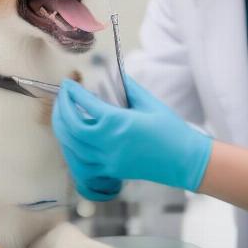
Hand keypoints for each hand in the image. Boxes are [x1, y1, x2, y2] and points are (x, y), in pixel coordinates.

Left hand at [52, 75, 212, 193]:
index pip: (85, 104)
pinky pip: (81, 166)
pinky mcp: (111, 172)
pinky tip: (71, 143)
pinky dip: (72, 154)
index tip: (68, 83)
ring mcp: (108, 161)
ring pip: (72, 148)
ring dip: (62, 130)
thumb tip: (113, 75)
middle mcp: (108, 144)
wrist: (186, 161)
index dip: (73, 92)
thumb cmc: (171, 131)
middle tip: (63, 96)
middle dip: (62, 109)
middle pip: (71, 127)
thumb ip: (128, 87)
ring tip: (62, 115)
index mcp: (118, 123)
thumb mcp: (149, 102)